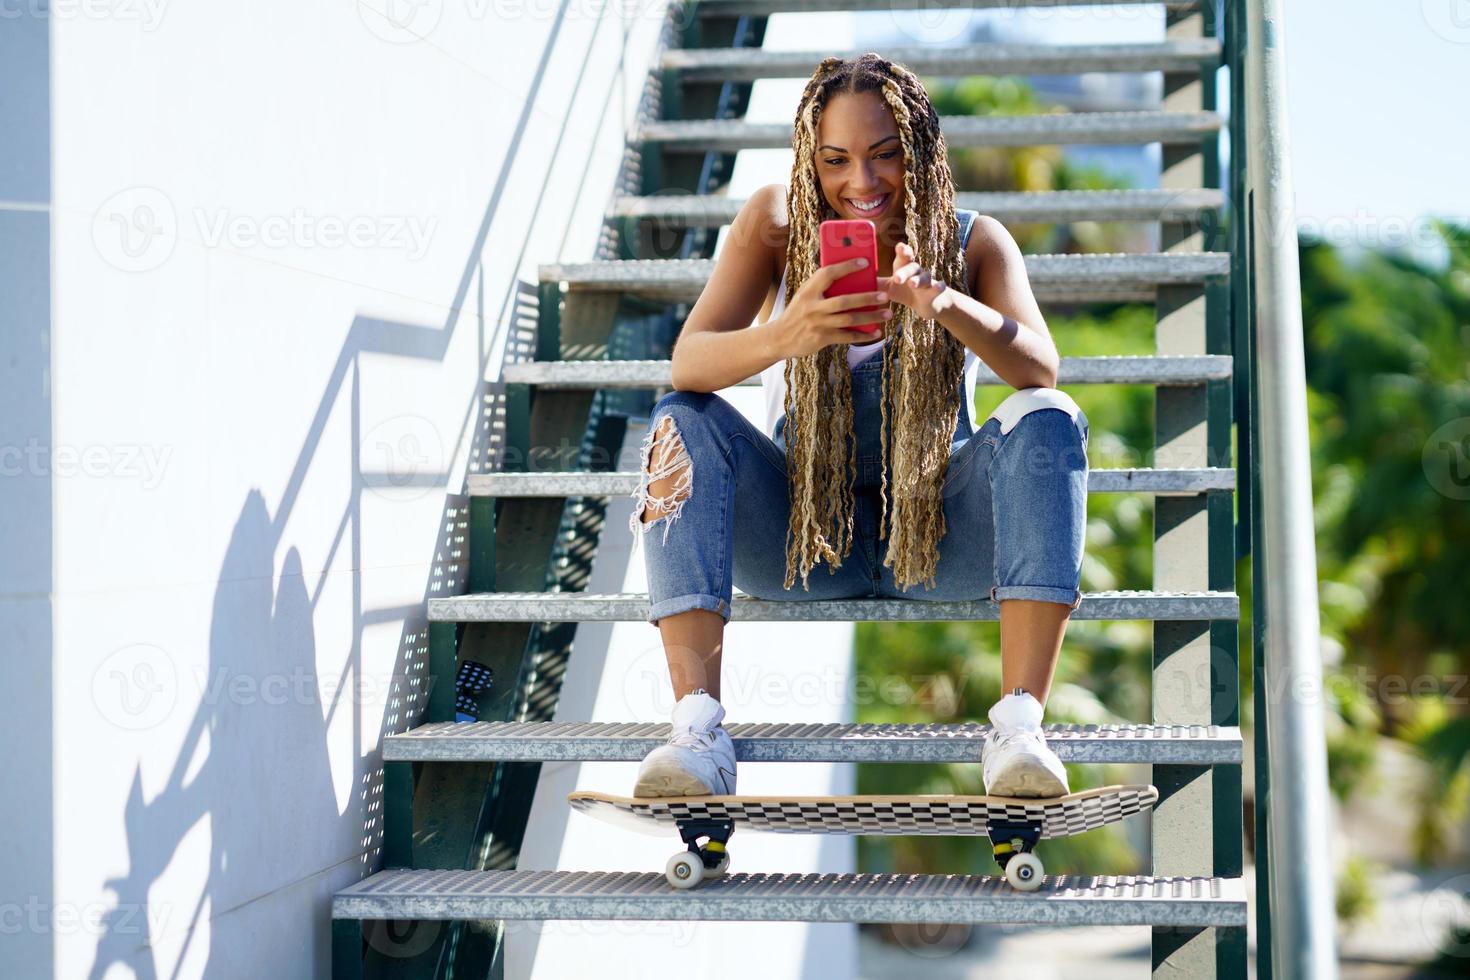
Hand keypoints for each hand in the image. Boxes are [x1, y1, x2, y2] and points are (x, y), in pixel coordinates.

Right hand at [767, 257, 891, 359]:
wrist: (779, 337)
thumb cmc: (798, 312)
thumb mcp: (805, 295)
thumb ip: (822, 287)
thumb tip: (849, 274)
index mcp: (808, 290)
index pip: (829, 273)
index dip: (847, 266)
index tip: (865, 261)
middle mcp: (813, 306)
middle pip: (845, 300)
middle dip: (868, 297)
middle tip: (885, 295)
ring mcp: (818, 323)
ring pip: (850, 319)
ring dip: (871, 316)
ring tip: (888, 313)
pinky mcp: (822, 338)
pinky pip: (847, 336)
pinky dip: (864, 335)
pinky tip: (876, 333)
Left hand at [880, 241, 948, 320]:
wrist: (926, 303)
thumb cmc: (903, 291)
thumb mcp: (887, 287)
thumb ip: (873, 282)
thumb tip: (851, 280)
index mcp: (903, 266)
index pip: (903, 255)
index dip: (902, 250)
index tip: (899, 246)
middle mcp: (916, 270)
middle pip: (911, 266)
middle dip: (905, 271)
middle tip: (897, 277)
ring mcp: (927, 280)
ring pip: (924, 277)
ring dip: (918, 280)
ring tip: (912, 283)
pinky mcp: (935, 292)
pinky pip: (938, 287)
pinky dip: (938, 287)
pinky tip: (938, 287)